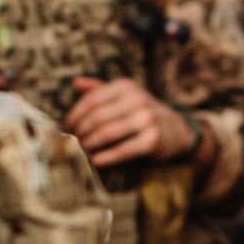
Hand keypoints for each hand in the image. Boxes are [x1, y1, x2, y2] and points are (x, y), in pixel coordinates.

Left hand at [64, 77, 196, 166]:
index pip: (92, 99)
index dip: (76, 114)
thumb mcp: (124, 95)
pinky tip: (95, 160)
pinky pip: (123, 150)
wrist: (175, 129)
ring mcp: (146, 119)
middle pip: (97, 117)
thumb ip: (100, 89)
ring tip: (82, 149)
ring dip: (90, 144)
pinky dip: (106, 157)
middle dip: (81, 131)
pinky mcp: (153, 140)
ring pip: (107, 133)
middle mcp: (137, 99)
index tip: (68, 126)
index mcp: (126, 86)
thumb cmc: (142, 111)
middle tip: (73, 140)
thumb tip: (75, 83)